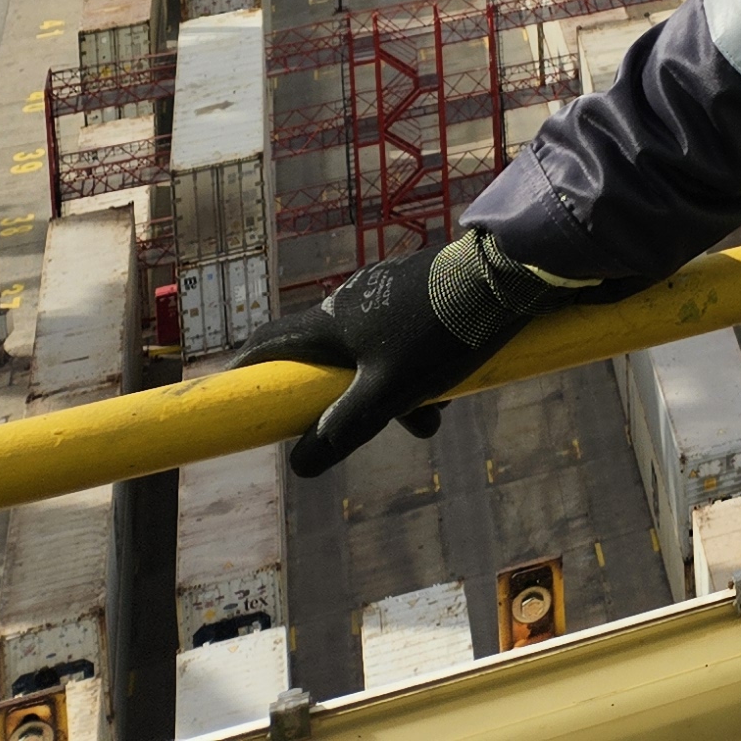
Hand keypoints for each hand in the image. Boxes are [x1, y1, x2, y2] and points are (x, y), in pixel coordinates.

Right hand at [240, 233, 574, 478]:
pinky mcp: (422, 292)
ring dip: (392, 394)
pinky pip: (404, 342)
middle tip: (367, 427)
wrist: (508, 275)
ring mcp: (388, 293)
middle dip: (344, 402)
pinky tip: (448, 393)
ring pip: (372, 357)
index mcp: (331, 321)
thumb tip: (299, 465)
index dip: (246, 372)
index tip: (232, 396)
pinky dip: (417, 372)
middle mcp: (352, 301)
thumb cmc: (441, 332)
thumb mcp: (389, 394)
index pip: (268, 344)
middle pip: (327, 361)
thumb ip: (343, 430)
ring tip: (429, 419)